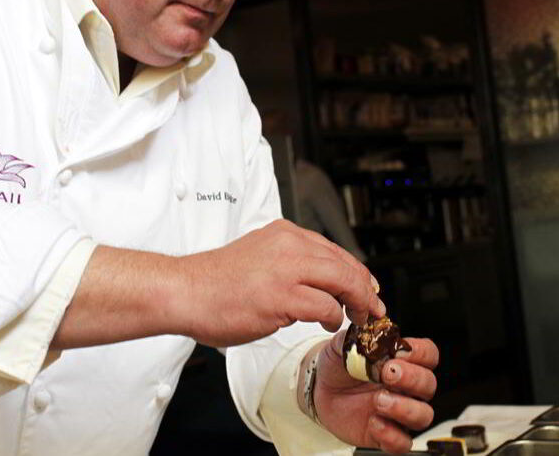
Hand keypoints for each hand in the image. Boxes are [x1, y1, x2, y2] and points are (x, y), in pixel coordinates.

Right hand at [174, 219, 384, 346]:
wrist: (185, 291)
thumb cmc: (215, 282)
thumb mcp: (259, 256)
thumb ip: (289, 262)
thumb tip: (319, 282)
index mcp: (284, 233)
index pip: (334, 250)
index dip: (357, 272)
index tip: (367, 289)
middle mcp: (289, 244)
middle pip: (345, 265)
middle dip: (365, 290)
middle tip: (373, 309)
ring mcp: (286, 270)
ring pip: (342, 282)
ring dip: (356, 304)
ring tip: (356, 319)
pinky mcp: (282, 296)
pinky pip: (326, 307)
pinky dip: (333, 318)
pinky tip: (327, 324)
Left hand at [314, 330, 438, 452]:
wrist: (321, 389)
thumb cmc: (339, 365)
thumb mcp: (343, 345)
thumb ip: (356, 337)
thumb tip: (366, 330)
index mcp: (402, 361)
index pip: (429, 355)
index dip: (421, 353)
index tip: (400, 351)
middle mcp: (406, 387)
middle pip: (429, 384)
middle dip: (411, 378)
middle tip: (388, 373)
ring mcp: (399, 412)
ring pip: (423, 415)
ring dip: (404, 408)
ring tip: (379, 400)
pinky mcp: (387, 434)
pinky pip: (402, 442)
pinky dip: (391, 435)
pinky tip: (374, 422)